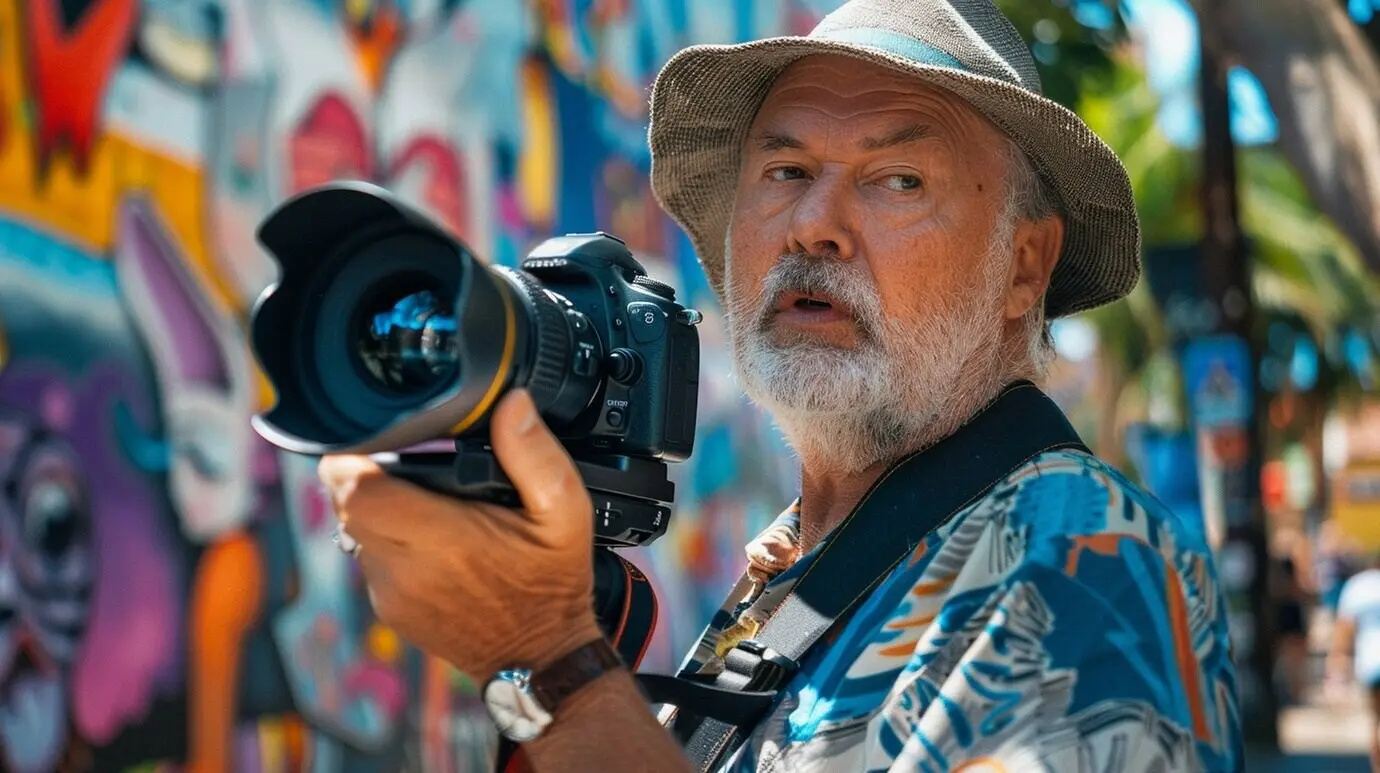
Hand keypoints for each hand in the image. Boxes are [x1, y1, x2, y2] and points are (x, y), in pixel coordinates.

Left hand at [319, 389, 603, 681]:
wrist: (541, 658)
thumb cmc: (553, 583)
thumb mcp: (564, 512)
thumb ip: (535, 454)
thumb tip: (512, 403)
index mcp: (442, 539)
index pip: (355, 490)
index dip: (351, 457)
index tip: (374, 439)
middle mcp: (405, 570)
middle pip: (347, 505)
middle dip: (363, 476)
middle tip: (400, 461)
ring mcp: (392, 595)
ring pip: (355, 531)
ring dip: (378, 510)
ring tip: (423, 502)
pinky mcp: (389, 610)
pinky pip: (370, 560)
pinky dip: (389, 542)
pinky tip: (428, 539)